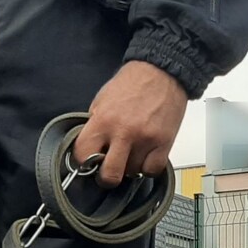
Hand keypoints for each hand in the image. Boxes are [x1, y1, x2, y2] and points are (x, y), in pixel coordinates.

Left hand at [73, 60, 187, 187]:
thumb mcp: (102, 100)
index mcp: (103, 120)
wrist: (162, 71)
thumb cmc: (132, 83)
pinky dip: (148, 168)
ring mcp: (146, 139)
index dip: (83, 163)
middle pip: (110, 175)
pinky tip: (145, 156)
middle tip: (108, 170)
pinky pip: (152, 170)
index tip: (88, 163)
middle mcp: (124, 132)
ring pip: (132, 173)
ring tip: (131, 152)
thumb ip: (95, 125)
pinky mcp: (164, 143)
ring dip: (130, 167)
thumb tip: (89, 148)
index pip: (83, 156)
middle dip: (107, 176)